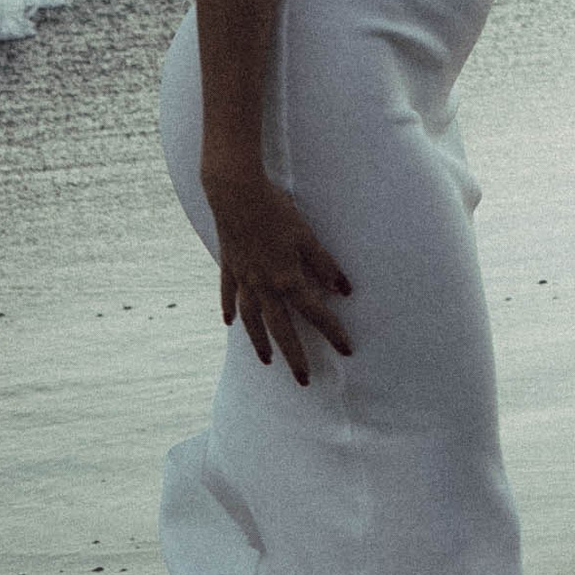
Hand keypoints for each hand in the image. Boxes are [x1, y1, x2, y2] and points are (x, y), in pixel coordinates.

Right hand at [205, 168, 354, 382]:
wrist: (235, 194)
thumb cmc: (276, 211)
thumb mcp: (307, 236)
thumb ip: (325, 264)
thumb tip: (344, 290)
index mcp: (287, 279)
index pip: (315, 313)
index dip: (332, 332)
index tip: (346, 351)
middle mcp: (263, 287)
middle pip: (281, 329)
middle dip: (294, 356)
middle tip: (304, 379)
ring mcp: (243, 280)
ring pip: (252, 320)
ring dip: (260, 342)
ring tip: (266, 360)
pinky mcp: (229, 267)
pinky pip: (229, 296)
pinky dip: (230, 311)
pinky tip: (230, 323)